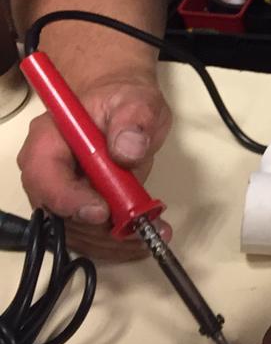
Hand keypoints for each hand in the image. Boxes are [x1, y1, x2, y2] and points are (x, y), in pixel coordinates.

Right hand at [18, 71, 171, 259]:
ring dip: (113, 240)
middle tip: (139, 229)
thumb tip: (127, 150)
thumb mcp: (137, 101)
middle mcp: (47, 171)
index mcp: (49, 138)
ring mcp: (60, 193)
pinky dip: (117, 242)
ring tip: (152, 232)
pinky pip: (89, 235)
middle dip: (98, 228)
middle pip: (58, 212)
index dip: (68, 199)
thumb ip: (133, 120)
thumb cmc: (123, 102)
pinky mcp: (77, 209)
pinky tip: (145, 236)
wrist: (122, 107)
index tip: (102, 211)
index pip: (44, 175)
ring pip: (76, 231)